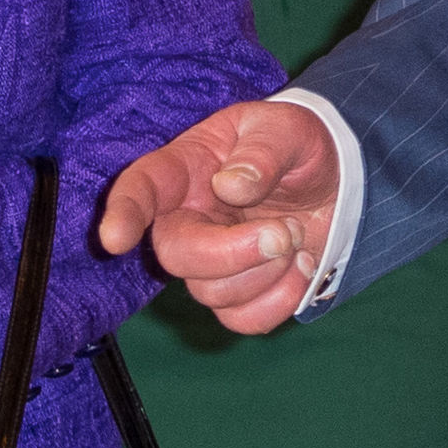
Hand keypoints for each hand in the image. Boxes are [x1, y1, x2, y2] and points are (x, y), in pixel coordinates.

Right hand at [96, 100, 341, 337]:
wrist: (333, 177)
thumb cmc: (293, 143)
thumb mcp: (285, 128)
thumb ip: (262, 151)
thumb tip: (232, 187)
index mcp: (187, 169)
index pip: (142, 187)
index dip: (124, 212)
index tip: (114, 239)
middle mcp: (188, 217)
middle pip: (175, 254)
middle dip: (232, 253)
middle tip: (285, 231)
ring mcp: (210, 259)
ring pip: (210, 292)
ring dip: (266, 271)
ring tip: (296, 233)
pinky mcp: (238, 292)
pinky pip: (242, 319)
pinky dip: (280, 299)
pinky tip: (302, 264)